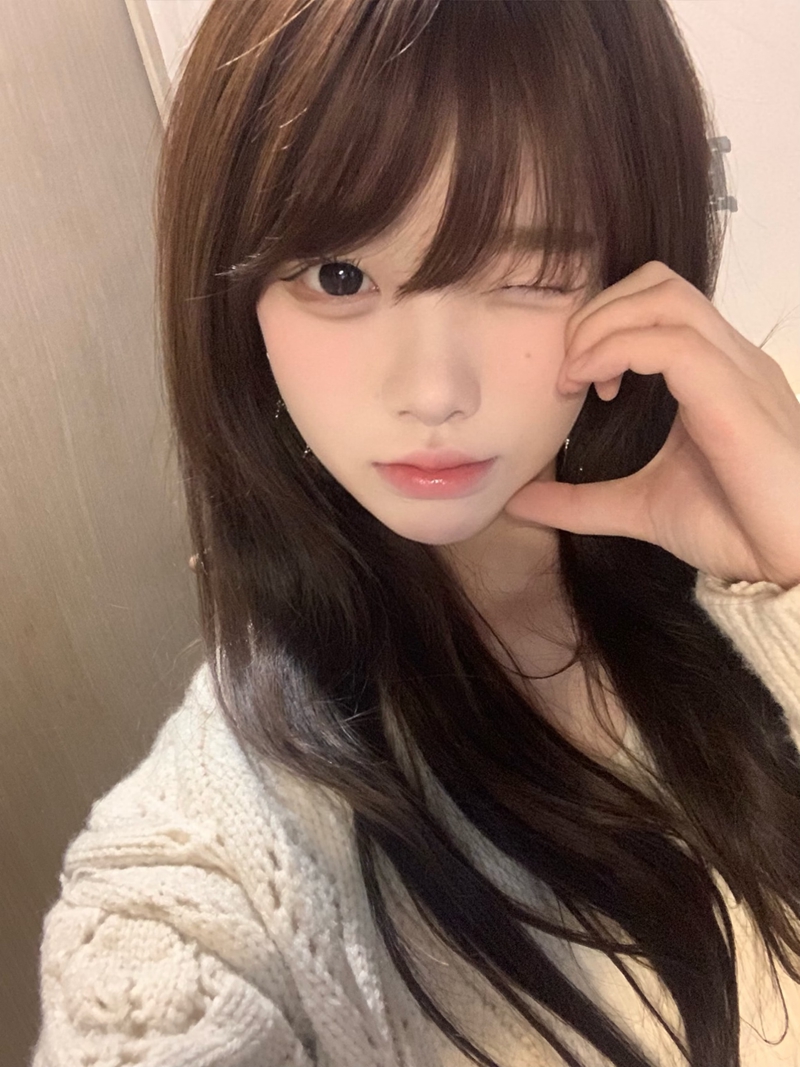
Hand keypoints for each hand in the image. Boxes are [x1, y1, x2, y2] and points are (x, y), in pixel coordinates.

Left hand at [505, 261, 799, 588]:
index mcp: (715, 373)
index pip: (657, 302)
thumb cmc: (735, 530)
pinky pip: (673, 344)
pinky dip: (618, 350)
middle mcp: (731, 359)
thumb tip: (517, 501)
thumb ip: (580, 500)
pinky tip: (594, 384)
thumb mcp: (637, 508)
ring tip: (576, 376)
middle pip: (658, 283)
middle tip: (568, 369)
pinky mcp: (737, 398)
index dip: (603, 324)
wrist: (790, 566)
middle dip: (596, 313)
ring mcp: (739, 371)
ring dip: (602, 326)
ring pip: (665, 298)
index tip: (575, 378)